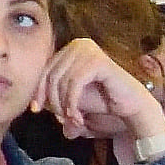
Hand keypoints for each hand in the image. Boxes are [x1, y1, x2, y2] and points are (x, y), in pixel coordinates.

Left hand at [47, 43, 164, 154]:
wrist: (130, 107)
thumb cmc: (102, 102)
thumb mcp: (70, 100)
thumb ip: (53, 99)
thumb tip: (34, 106)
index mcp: (69, 49)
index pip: (44, 69)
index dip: (38, 91)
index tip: (36, 110)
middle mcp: (78, 44)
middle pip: (50, 74)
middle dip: (53, 101)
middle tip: (61, 119)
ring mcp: (89, 50)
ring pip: (61, 80)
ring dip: (63, 105)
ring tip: (72, 119)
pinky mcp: (98, 61)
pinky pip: (74, 83)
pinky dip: (72, 102)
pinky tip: (77, 116)